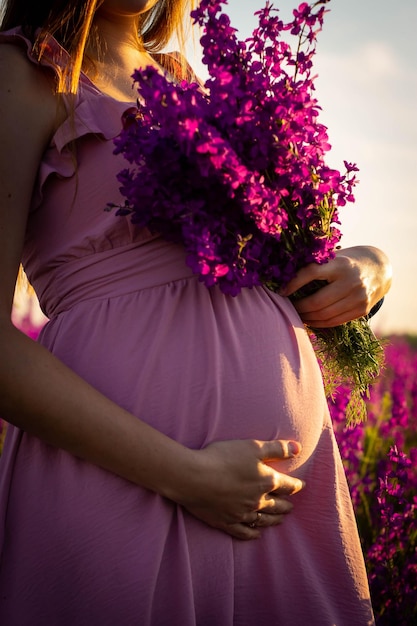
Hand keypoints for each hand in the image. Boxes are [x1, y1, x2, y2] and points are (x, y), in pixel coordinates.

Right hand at [177, 439, 303, 539]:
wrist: (194, 477)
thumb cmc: (223, 458)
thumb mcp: (252, 447)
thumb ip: (276, 448)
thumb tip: (298, 447)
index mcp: (266, 481)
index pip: (287, 485)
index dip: (296, 485)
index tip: (301, 486)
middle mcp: (258, 501)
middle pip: (277, 506)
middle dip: (286, 506)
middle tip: (290, 507)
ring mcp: (242, 514)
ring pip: (263, 520)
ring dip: (274, 521)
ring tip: (280, 521)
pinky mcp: (226, 522)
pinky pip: (243, 532)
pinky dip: (252, 534)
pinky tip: (256, 535)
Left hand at [281, 245, 391, 327]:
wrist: (379, 269)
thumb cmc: (346, 262)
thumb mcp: (334, 257)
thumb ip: (315, 265)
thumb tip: (283, 277)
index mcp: (341, 264)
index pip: (312, 272)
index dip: (293, 283)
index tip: (280, 291)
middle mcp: (352, 281)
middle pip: (317, 301)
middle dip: (298, 307)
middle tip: (286, 307)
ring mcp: (359, 298)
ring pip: (325, 315)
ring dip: (306, 317)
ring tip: (295, 314)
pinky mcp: (362, 310)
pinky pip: (334, 321)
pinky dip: (318, 323)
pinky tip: (309, 319)